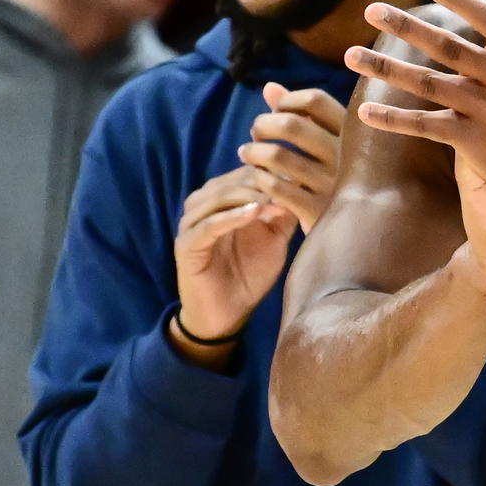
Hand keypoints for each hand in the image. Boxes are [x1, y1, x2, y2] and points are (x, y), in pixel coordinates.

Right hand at [174, 166, 297, 341]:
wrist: (228, 314)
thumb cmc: (250, 275)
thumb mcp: (275, 240)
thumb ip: (283, 215)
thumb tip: (299, 186)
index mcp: (222, 202)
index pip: (244, 174)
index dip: (269, 171)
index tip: (298, 172)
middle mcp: (203, 207)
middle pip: (230, 181)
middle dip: (260, 181)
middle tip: (286, 183)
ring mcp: (191, 224)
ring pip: (217, 197)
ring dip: (247, 195)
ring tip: (272, 198)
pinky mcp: (186, 245)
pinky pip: (208, 224)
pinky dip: (231, 216)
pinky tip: (254, 212)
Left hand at [236, 82, 345, 233]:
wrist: (364, 234)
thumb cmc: (340, 180)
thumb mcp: (331, 146)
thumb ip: (302, 115)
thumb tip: (269, 87)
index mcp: (355, 135)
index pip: (315, 100)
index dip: (287, 100)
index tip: (276, 111)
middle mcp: (347, 157)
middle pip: (291, 124)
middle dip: (262, 125)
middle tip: (256, 133)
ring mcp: (332, 184)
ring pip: (276, 155)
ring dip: (252, 152)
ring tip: (246, 154)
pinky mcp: (316, 211)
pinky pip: (273, 185)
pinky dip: (258, 178)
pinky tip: (256, 178)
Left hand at [347, 0, 485, 210]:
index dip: (460, 2)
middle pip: (451, 48)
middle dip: (407, 28)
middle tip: (372, 10)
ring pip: (430, 85)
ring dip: (387, 69)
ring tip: (351, 54)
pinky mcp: (473, 142)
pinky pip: (426, 126)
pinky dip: (395, 121)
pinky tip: (366, 111)